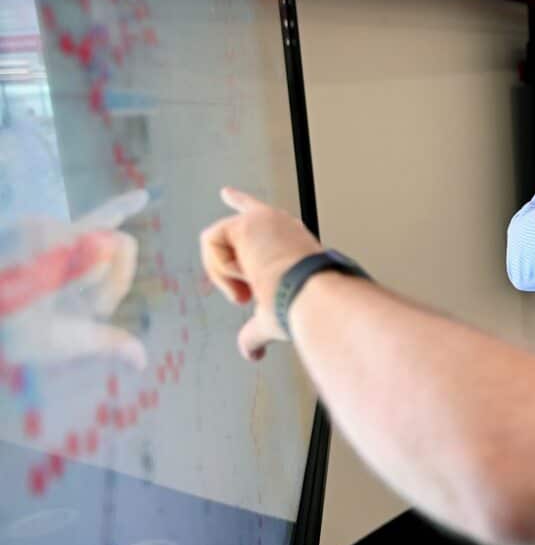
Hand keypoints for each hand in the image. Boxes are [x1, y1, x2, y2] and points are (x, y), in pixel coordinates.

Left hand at [199, 187, 321, 360]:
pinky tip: (245, 277)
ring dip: (227, 274)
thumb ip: (255, 332)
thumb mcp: (272, 318)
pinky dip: (221, 268)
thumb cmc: (302, 308)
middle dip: (231, 263)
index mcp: (291, 243)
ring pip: (220, 244)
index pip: (261, 217)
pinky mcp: (247, 221)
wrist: (312, 298)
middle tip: (248, 292)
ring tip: (250, 288)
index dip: (240, 202)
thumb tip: (252, 352)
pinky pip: (213, 243)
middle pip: (237, 218)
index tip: (225, 192)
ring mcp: (265, 219)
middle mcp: (281, 225)